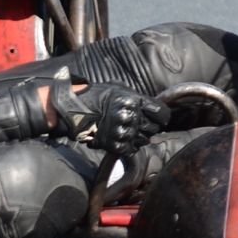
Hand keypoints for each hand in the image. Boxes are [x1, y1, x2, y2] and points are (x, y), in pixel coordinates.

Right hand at [47, 77, 168, 153]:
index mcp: (133, 101)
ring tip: (128, 130)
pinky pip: (132, 149)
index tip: (160, 118)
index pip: (162, 113)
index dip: (162, 116)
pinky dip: (130, 145)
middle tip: (139, 123)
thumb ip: (138, 98)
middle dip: (150, 126)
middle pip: (155, 128)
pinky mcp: (116, 145)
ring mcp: (123, 132)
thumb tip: (152, 106)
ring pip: (145, 140)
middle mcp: (130, 117)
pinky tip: (121, 137)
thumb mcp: (119, 89)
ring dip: (140, 136)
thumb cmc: (97, 96)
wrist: (75, 111)